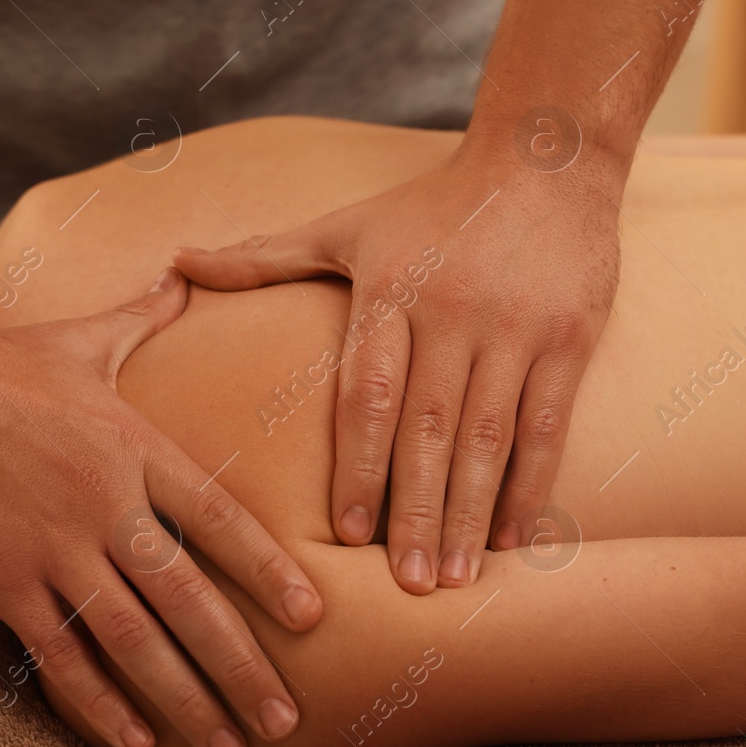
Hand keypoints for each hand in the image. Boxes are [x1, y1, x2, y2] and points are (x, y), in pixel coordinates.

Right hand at [0, 268, 322, 746]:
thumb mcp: (79, 338)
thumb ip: (141, 318)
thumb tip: (182, 274)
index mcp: (135, 447)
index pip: (220, 519)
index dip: (269, 571)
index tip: (312, 617)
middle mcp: (105, 502)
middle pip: (189, 596)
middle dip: (241, 663)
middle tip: (284, 718)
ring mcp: (51, 545)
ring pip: (133, 637)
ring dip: (184, 697)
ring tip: (227, 745)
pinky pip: (57, 652)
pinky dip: (96, 702)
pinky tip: (132, 741)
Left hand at [174, 132, 622, 592]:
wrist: (545, 159)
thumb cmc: (433, 205)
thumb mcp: (347, 226)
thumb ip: (264, 256)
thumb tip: (176, 260)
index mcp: (391, 289)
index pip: (368, 394)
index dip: (357, 467)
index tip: (348, 536)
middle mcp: (452, 311)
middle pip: (429, 429)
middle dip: (417, 512)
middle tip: (408, 587)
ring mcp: (515, 328)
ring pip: (490, 437)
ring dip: (474, 513)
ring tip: (459, 580)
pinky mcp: (569, 337)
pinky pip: (548, 425)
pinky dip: (532, 486)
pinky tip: (516, 538)